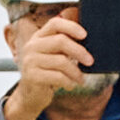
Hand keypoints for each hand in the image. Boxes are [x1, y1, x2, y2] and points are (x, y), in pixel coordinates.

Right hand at [0, 4, 98, 119]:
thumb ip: (65, 47)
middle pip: (60, 41)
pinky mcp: (31, 76)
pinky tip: (71, 85)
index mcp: (38, 37)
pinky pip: (57, 76)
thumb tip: (87, 43)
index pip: (54, 23)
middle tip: (90, 61)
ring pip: (61, 61)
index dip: (71, 27)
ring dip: (76, 72)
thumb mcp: (54, 56)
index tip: (85, 35)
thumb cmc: (48, 73)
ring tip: (80, 79)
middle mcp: (32, 46)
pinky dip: (69, 82)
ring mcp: (30, 60)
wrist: (30, 95)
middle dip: (79, 51)